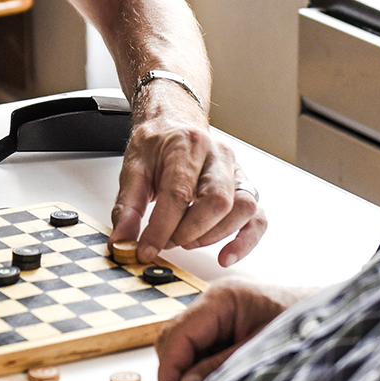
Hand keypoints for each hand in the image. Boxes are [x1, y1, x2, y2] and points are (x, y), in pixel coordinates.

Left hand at [111, 91, 266, 266]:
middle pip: (217, 201)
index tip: (146, 249)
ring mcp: (236, 172)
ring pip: (242, 209)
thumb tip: (122, 240)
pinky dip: (246, 241)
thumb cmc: (157, 144)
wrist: (174, 124)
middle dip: (189, 232)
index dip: (162, 227)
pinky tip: (226, 256)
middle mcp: (218, 156)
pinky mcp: (245, 189)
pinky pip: (258, 217)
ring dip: (213, 235)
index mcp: (188, 145)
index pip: (179, 192)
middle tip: (166, 242)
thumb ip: (127, 206)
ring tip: (187, 241)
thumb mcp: (133, 167)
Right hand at [155, 277, 308, 380]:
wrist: (333, 317)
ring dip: (186, 369)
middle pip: (173, 336)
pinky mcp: (226, 322)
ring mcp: (218, 310)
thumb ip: (220, 369)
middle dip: (173, 370)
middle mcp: (214, 299)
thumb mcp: (260, 352)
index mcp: (222, 299)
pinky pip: (200, 345)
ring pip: (184, 342)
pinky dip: (199, 366)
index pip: (178, 334)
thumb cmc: (304, 325)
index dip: (169, 369)